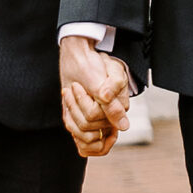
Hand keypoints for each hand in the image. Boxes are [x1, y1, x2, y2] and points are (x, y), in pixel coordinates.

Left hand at [59, 35, 130, 157]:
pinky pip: (77, 133)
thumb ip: (114, 103)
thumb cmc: (95, 64)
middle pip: (86, 125)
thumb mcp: (109, 76)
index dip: (82, 101)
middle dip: (74, 105)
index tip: (78, 85)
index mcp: (119, 107)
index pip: (94, 116)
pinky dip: (69, 118)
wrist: (81, 59)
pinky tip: (69, 104)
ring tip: (69, 93)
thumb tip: (124, 126)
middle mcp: (110, 117)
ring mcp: (99, 120)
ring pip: (80, 131)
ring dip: (70, 109)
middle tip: (74, 86)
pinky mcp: (88, 121)